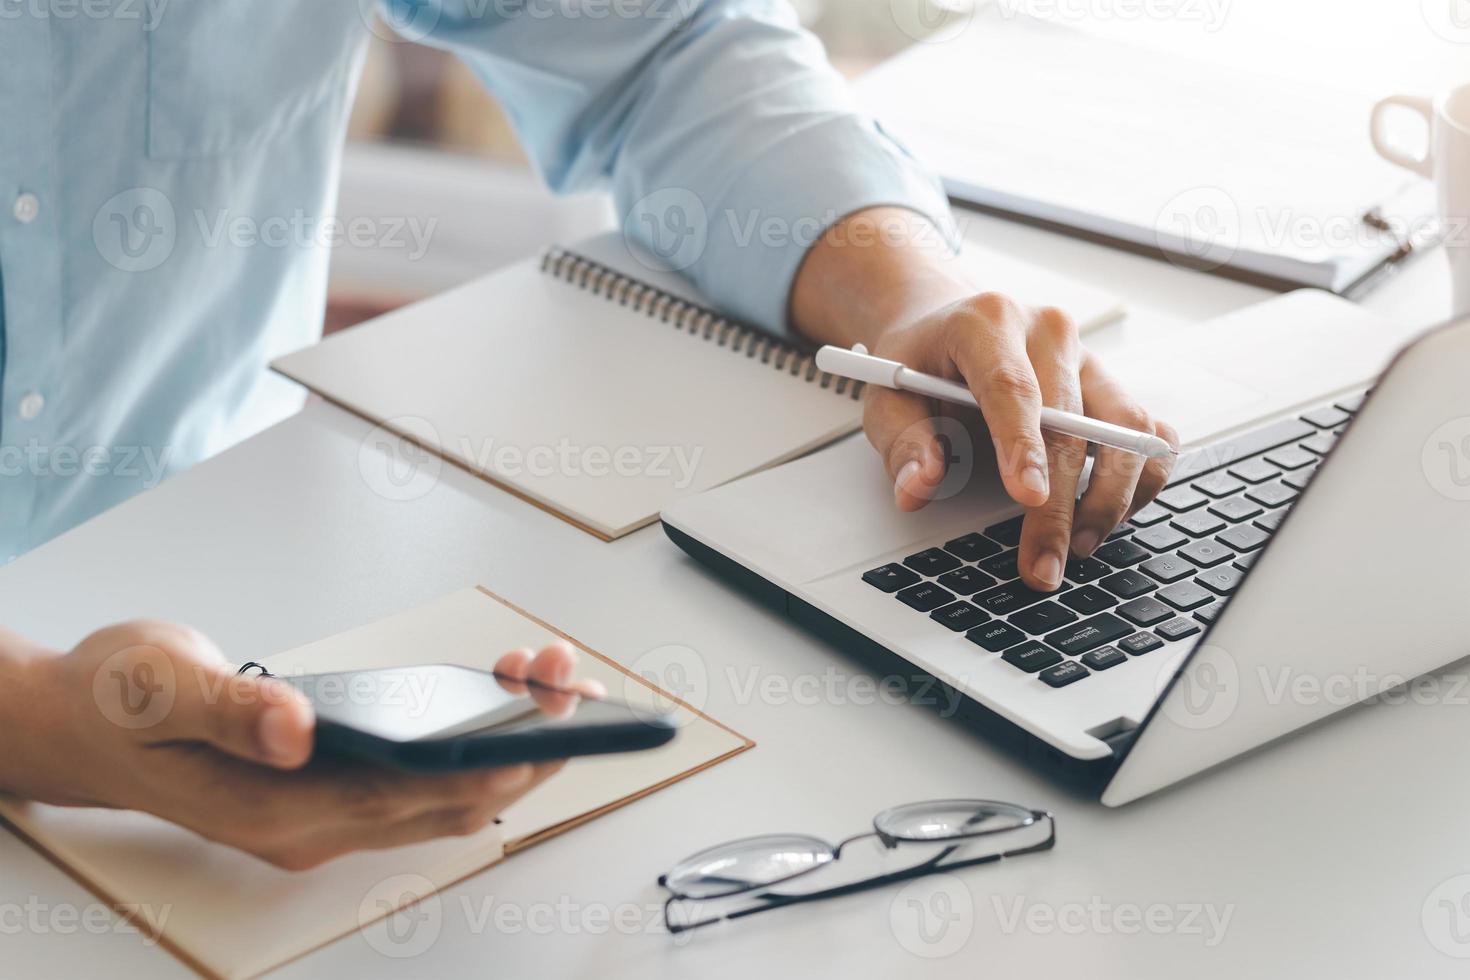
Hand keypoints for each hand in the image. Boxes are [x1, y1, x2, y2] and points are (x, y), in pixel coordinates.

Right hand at [0, 621, 601, 869]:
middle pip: (442, 801)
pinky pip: (423, 781)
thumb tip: (298, 729)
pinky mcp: (335, 792)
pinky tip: (499, 697)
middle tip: (573, 683)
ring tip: (551, 677)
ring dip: (508, 743)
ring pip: (441, 794)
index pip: (402, 799)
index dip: (483, 767)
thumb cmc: (119, 703)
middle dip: (523, 746)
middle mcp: (311, 826)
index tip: (545, 728)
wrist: (84, 721)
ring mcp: (326, 814)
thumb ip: (229, 708)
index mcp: (273, 810)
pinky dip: (473, 742)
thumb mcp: (160, 687)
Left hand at [863, 295, 1176, 590]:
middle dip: (1060, 505)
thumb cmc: (921, 364)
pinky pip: (1150, 433)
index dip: (1023, 446)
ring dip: (1110, 497)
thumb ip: (903, 443)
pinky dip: (1141, 479)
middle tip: (1044, 565)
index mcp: (987, 322)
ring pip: (1127, 429)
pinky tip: (1107, 515)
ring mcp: (1088, 357)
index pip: (1012, 387)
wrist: (947, 327)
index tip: (1028, 498)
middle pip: (1070, 423)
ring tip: (1078, 546)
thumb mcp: (889, 397)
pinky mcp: (1112, 385)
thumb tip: (919, 488)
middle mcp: (1048, 331)